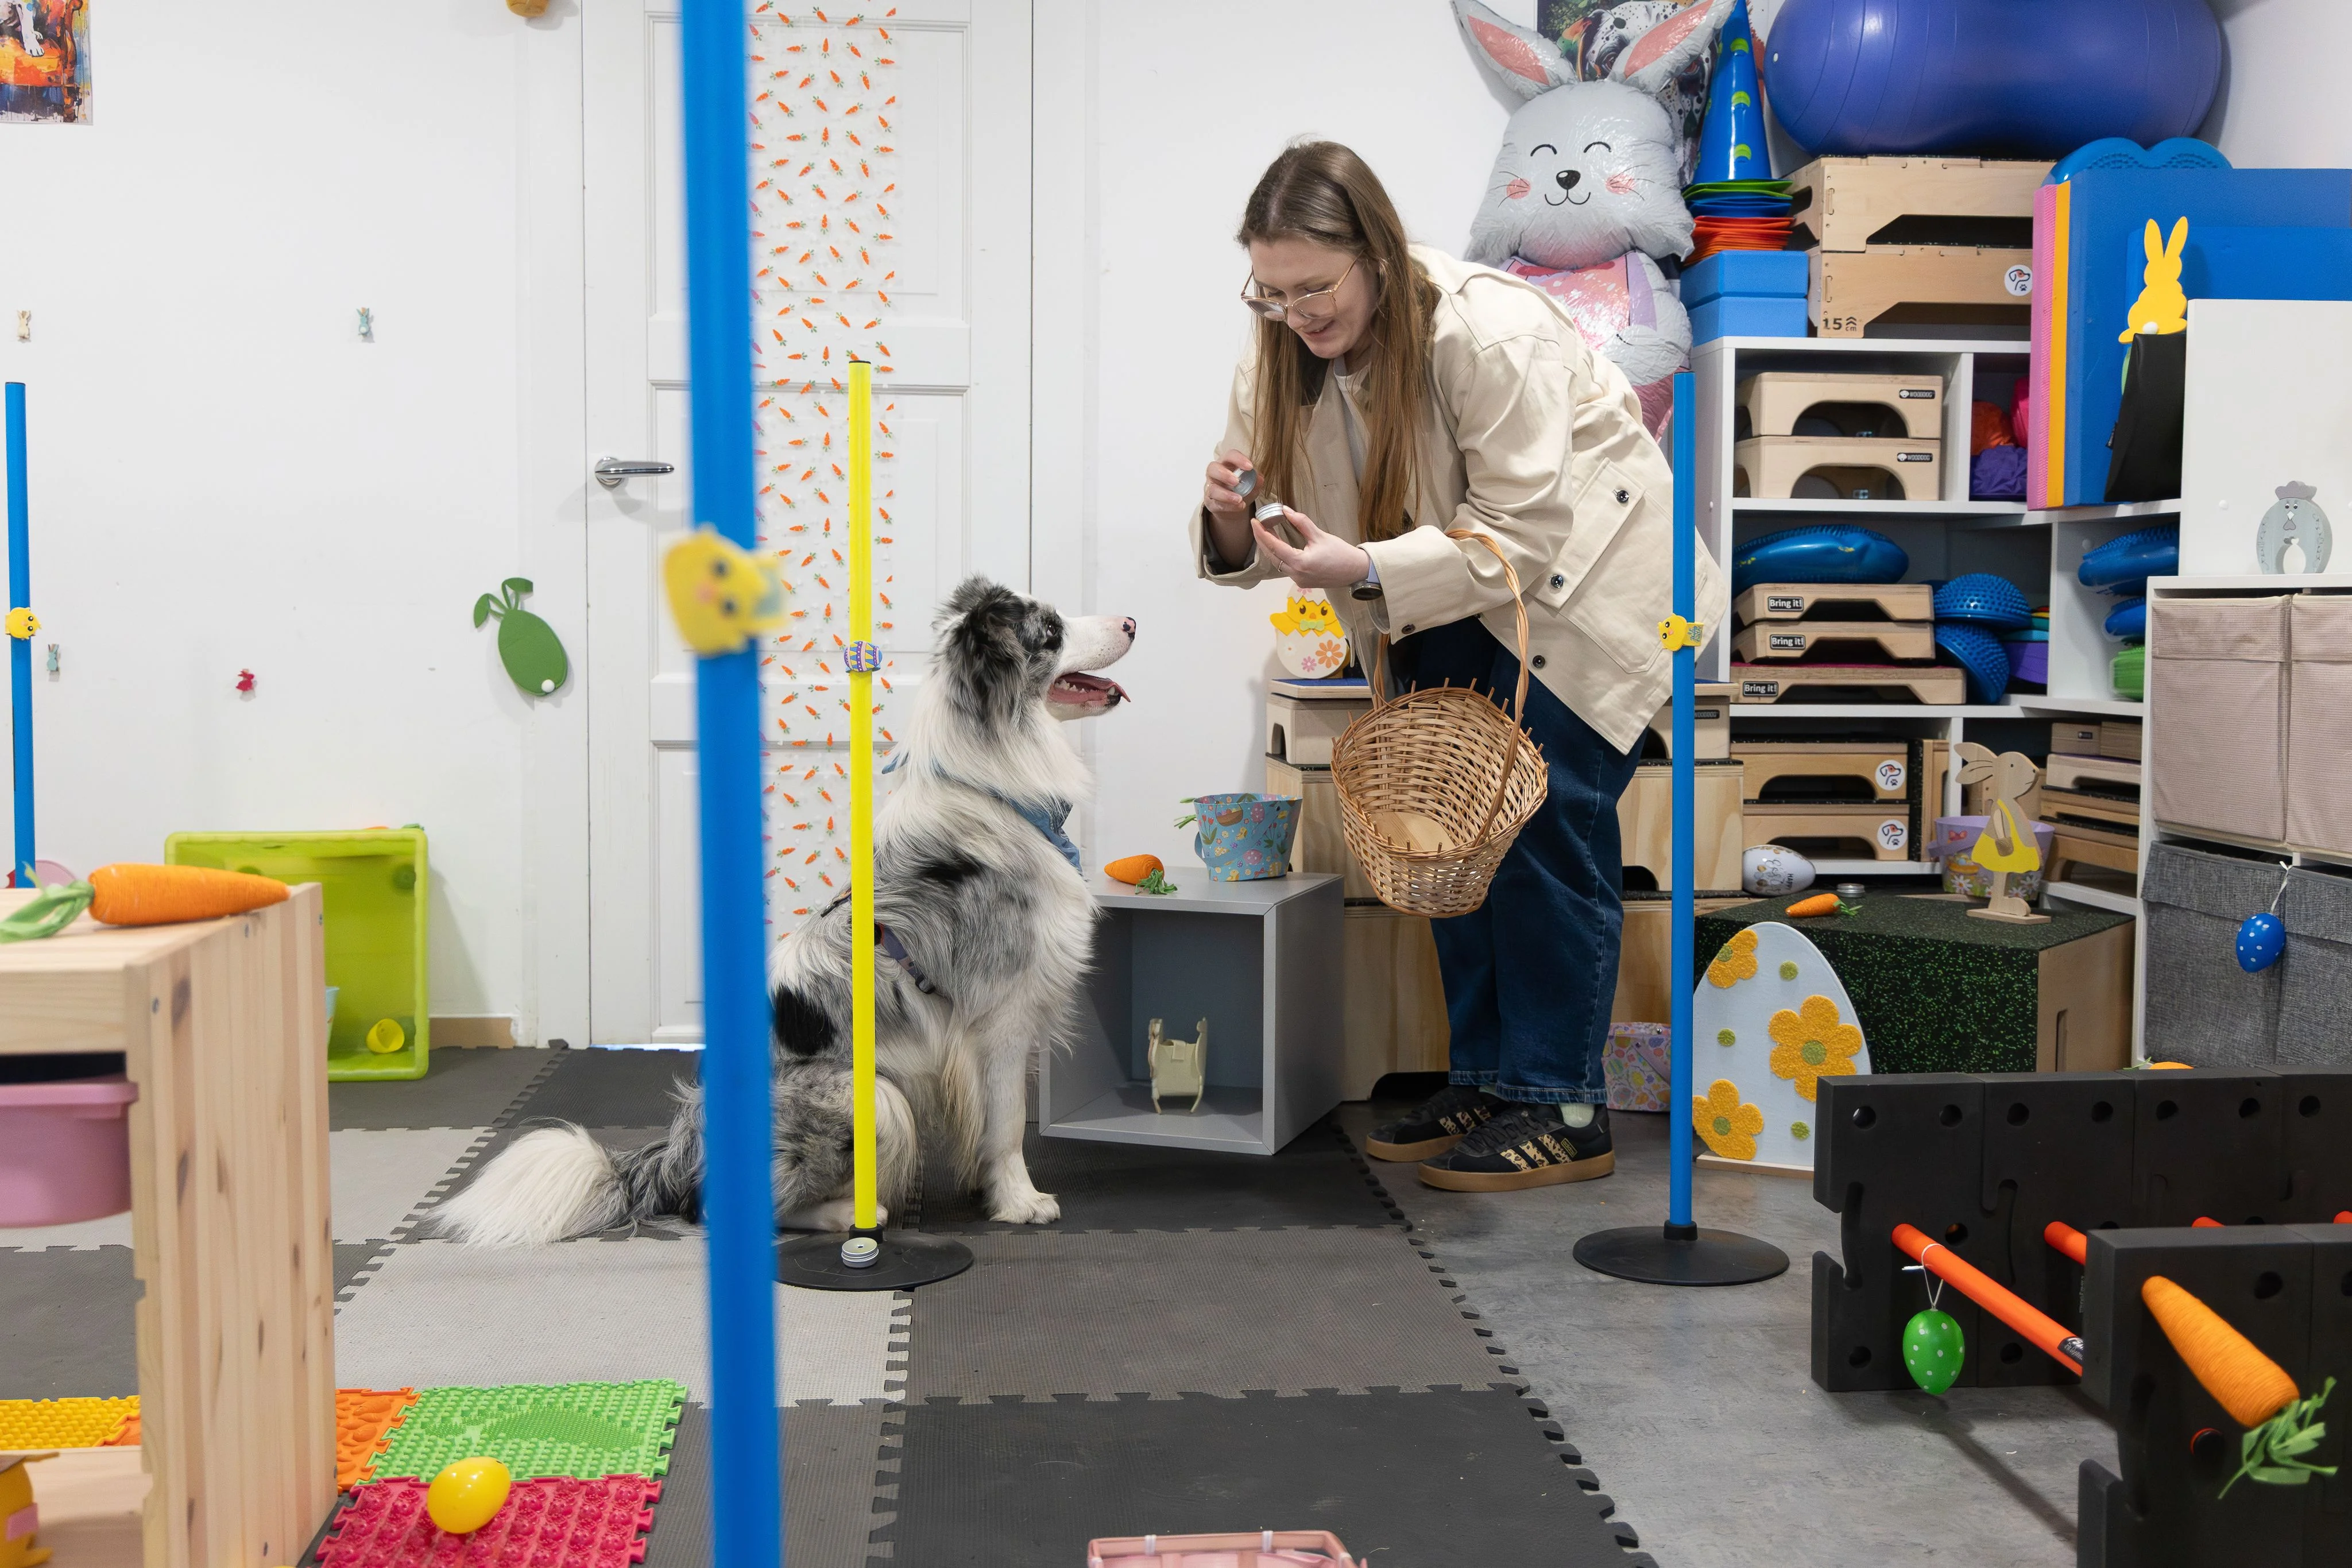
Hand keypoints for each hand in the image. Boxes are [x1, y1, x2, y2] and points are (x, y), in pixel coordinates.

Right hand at [1203, 449, 1253, 518]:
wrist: (1233, 506)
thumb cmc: (1241, 489)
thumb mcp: (1251, 484)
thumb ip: (1255, 480)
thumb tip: (1259, 478)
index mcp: (1227, 463)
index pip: (1230, 455)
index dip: (1238, 459)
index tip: (1249, 467)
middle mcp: (1215, 473)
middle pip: (1213, 468)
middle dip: (1225, 474)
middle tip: (1236, 482)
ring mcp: (1211, 488)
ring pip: (1212, 489)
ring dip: (1226, 495)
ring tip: (1239, 499)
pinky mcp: (1210, 502)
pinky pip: (1215, 503)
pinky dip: (1228, 506)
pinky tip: (1238, 506)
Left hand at [1251, 507, 1372, 591]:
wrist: (1356, 571)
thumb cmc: (1341, 553)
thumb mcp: (1320, 536)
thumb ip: (1301, 523)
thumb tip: (1286, 510)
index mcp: (1300, 563)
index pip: (1275, 547)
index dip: (1262, 534)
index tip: (1254, 522)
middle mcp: (1296, 574)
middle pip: (1272, 556)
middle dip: (1262, 541)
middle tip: (1256, 525)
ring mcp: (1298, 580)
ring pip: (1277, 563)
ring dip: (1269, 548)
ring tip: (1264, 533)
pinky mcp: (1301, 581)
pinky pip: (1284, 567)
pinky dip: (1279, 556)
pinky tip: (1276, 545)